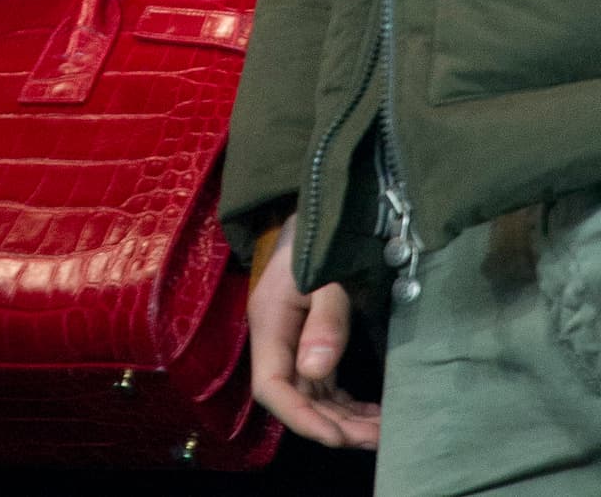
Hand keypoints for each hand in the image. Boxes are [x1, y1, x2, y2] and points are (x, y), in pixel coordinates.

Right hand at [249, 214, 380, 449]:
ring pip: (313, 396)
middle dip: (333, 425)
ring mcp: (293, 343)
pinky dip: (347, 404)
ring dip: (344, 419)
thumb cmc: (321, 241)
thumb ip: (325, 321)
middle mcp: (277, 340)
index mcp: (269, 324)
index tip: (337, 438)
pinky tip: (373, 414)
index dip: (301, 418)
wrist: (323, 214)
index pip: (272, 387)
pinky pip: (325, 385)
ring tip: (383, 432)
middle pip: (297, 398)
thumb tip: (317, 373)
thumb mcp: (324, 275)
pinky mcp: (311, 342)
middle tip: (378, 439)